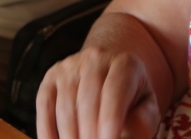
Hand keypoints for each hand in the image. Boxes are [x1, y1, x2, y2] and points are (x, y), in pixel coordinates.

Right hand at [37, 46, 161, 138]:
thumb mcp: (146, 109)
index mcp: (125, 64)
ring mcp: (70, 66)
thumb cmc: (131, 99)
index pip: (114, 92)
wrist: (111, 75)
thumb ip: (141, 122)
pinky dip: (47, 130)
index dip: (110, 121)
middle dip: (89, 134)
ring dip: (70, 136)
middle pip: (87, 101)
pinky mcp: (51, 77)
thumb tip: (123, 134)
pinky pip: (44, 106)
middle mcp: (95, 58)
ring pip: (65, 105)